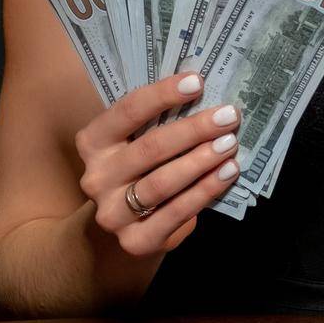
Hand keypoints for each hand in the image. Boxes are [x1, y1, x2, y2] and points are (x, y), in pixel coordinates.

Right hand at [74, 73, 241, 255]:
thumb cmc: (141, 170)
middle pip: (150, 148)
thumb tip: (202, 89)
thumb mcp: (136, 142)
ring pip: (162, 182)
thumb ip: (158, 121)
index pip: (127, 111)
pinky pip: (176, 212)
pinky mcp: (135, 241)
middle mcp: (96, 177)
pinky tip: (228, 173)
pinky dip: (205, 190)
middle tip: (229, 116)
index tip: (196, 81)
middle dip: (194, 129)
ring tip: (230, 144)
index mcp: (93, 142)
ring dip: (201, 161)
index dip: (162, 95)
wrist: (126, 227)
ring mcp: (112, 212)